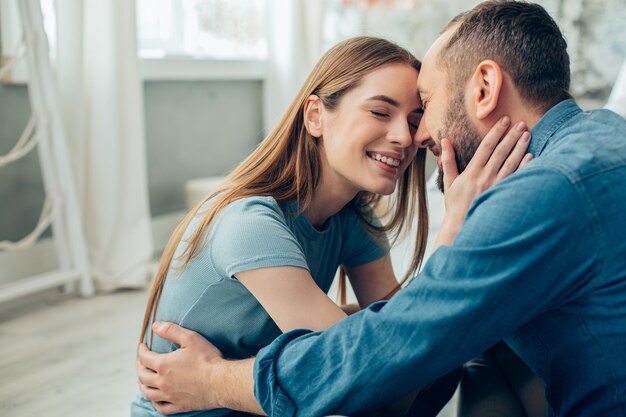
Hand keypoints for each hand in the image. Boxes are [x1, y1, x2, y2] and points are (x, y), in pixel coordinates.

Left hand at [137, 321, 224, 414]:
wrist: (221, 382)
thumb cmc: (207, 359)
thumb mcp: (190, 338)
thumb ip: (171, 330)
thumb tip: (155, 326)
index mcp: (163, 365)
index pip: (145, 358)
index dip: (142, 351)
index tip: (143, 346)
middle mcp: (162, 382)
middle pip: (143, 376)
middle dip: (140, 367)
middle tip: (141, 362)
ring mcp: (170, 396)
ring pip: (148, 393)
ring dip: (143, 385)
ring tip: (143, 380)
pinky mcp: (179, 406)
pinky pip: (160, 407)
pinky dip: (154, 403)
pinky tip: (156, 399)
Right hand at [438, 117, 531, 243]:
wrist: (462, 227)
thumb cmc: (455, 205)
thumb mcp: (449, 182)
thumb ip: (448, 160)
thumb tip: (444, 141)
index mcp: (472, 172)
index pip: (486, 147)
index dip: (496, 132)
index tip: (504, 120)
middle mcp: (485, 177)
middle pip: (501, 152)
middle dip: (511, 136)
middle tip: (521, 123)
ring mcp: (496, 186)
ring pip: (511, 163)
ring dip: (520, 147)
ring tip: (527, 134)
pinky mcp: (503, 195)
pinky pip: (517, 178)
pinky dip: (525, 167)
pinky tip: (531, 157)